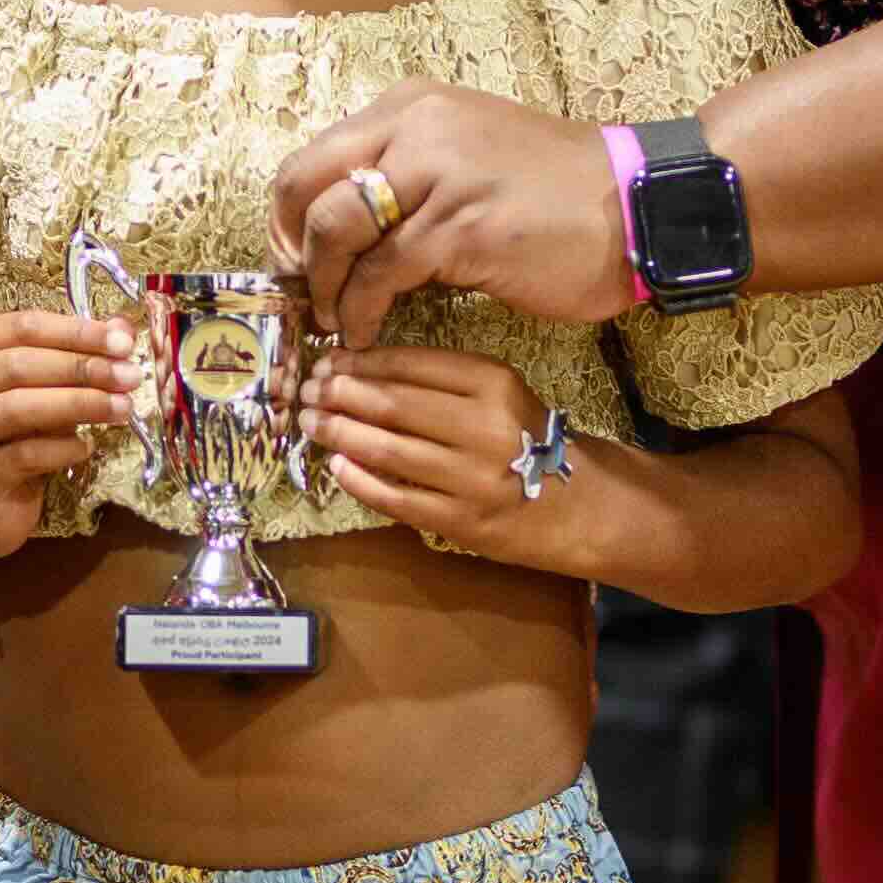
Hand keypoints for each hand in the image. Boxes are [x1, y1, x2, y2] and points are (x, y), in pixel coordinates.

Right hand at [0, 310, 137, 567]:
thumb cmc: (12, 435)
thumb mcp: (42, 390)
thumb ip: (76, 356)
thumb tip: (122, 329)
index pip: (20, 327)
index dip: (74, 331)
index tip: (122, 342)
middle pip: (18, 364)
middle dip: (81, 367)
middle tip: (129, 376)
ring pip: (18, 408)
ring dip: (78, 404)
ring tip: (121, 408)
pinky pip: (24, 454)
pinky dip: (63, 448)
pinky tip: (88, 447)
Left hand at [272, 87, 633, 350]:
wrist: (634, 207)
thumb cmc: (554, 192)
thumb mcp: (466, 157)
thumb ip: (406, 176)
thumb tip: (343, 233)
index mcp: (412, 107)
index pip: (311, 157)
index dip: (287, 217)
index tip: (295, 260)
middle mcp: (417, 128)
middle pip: (307, 187)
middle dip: (294, 250)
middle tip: (306, 293)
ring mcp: (438, 174)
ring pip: (336, 231)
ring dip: (325, 287)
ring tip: (336, 320)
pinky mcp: (461, 227)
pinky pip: (381, 274)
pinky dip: (362, 310)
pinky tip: (367, 331)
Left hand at [302, 339, 572, 557]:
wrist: (575, 504)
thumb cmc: (526, 439)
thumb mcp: (498, 393)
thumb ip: (440, 380)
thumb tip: (360, 369)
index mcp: (494, 384)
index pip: (411, 365)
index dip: (361, 362)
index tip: (328, 361)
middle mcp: (484, 428)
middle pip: (394, 406)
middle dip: (340, 395)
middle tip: (308, 390)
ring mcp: (472, 478)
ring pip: (388, 451)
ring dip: (340, 434)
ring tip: (310, 423)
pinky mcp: (460, 521)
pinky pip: (397, 498)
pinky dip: (360, 481)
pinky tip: (336, 466)